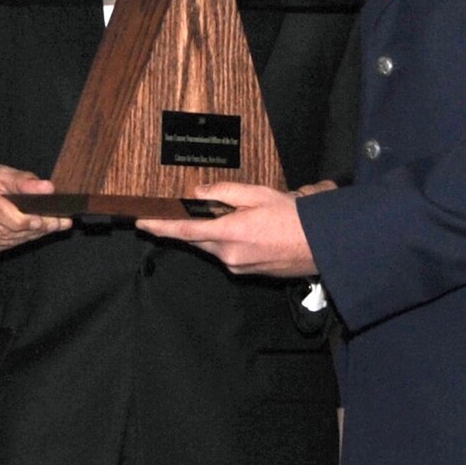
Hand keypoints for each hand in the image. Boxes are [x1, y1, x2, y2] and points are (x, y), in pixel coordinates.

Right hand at [0, 161, 68, 254]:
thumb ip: (22, 180)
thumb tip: (47, 189)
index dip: (22, 218)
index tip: (46, 218)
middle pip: (3, 228)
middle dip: (35, 227)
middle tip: (59, 222)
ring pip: (4, 240)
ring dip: (31, 235)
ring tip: (53, 226)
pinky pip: (1, 246)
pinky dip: (20, 240)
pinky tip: (34, 232)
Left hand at [136, 182, 318, 277]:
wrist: (323, 245)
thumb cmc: (294, 217)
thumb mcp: (258, 194)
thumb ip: (225, 192)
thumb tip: (199, 192)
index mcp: (229, 233)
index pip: (185, 230)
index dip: (161, 226)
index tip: (142, 222)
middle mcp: (229, 255)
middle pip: (198, 240)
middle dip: (190, 226)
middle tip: (183, 210)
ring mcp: (239, 267)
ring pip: (214, 247)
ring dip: (214, 233)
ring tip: (235, 216)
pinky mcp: (249, 272)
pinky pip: (229, 255)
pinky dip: (229, 242)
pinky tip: (248, 231)